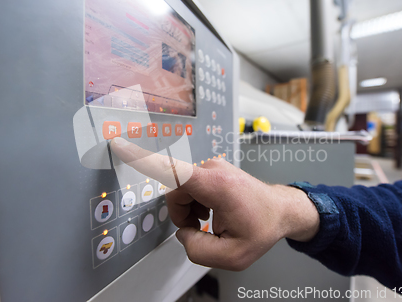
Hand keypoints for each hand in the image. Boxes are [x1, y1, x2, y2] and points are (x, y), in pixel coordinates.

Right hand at [110, 137, 319, 270]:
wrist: (281, 210)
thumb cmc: (263, 227)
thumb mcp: (234, 256)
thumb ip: (197, 250)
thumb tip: (182, 233)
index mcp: (216, 185)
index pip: (172, 169)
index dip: (143, 159)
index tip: (120, 145)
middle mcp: (212, 169)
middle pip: (175, 192)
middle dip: (182, 215)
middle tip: (203, 229)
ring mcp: (213, 166)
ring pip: (182, 190)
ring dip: (190, 210)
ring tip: (212, 221)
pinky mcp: (212, 169)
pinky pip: (190, 186)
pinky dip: (195, 203)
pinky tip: (213, 213)